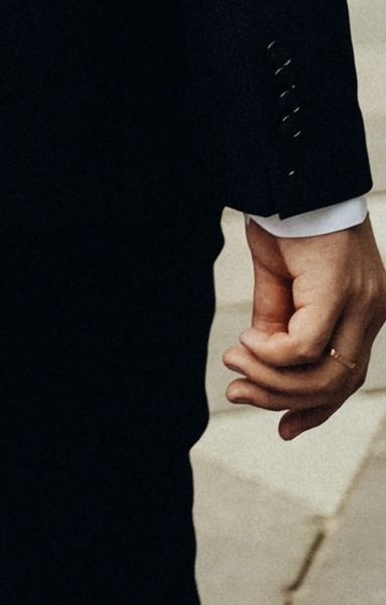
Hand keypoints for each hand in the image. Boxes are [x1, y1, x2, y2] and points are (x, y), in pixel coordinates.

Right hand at [223, 216, 385, 438]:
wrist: (292, 174)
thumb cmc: (287, 220)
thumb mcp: (281, 282)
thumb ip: (279, 322)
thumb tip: (260, 362)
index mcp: (367, 310)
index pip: (348, 378)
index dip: (316, 411)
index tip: (283, 430)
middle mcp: (374, 311)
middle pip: (337, 384)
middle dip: (283, 399)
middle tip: (235, 392)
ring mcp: (363, 304)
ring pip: (324, 373)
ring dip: (272, 379)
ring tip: (234, 363)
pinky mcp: (341, 292)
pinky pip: (306, 346)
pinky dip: (272, 354)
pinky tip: (246, 343)